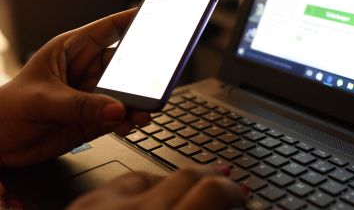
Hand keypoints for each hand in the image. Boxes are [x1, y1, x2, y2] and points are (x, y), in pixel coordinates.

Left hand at [0, 9, 150, 166]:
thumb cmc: (7, 109)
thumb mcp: (43, 100)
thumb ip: (80, 105)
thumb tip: (116, 107)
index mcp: (72, 51)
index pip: (109, 29)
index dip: (132, 21)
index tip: (156, 18)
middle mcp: (87, 71)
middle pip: (125, 65)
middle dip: (142, 72)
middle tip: (156, 81)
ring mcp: (93, 96)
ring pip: (126, 93)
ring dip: (138, 102)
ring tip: (143, 111)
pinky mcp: (95, 119)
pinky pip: (120, 116)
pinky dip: (128, 121)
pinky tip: (129, 124)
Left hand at [67, 165, 247, 209]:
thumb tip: (222, 207)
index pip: (210, 193)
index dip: (233, 191)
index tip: (241, 195)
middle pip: (188, 177)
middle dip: (214, 179)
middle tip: (227, 187)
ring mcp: (103, 205)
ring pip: (159, 174)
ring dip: (182, 182)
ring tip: (196, 188)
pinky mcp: (85, 201)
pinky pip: (129, 181)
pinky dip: (149, 187)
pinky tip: (157, 193)